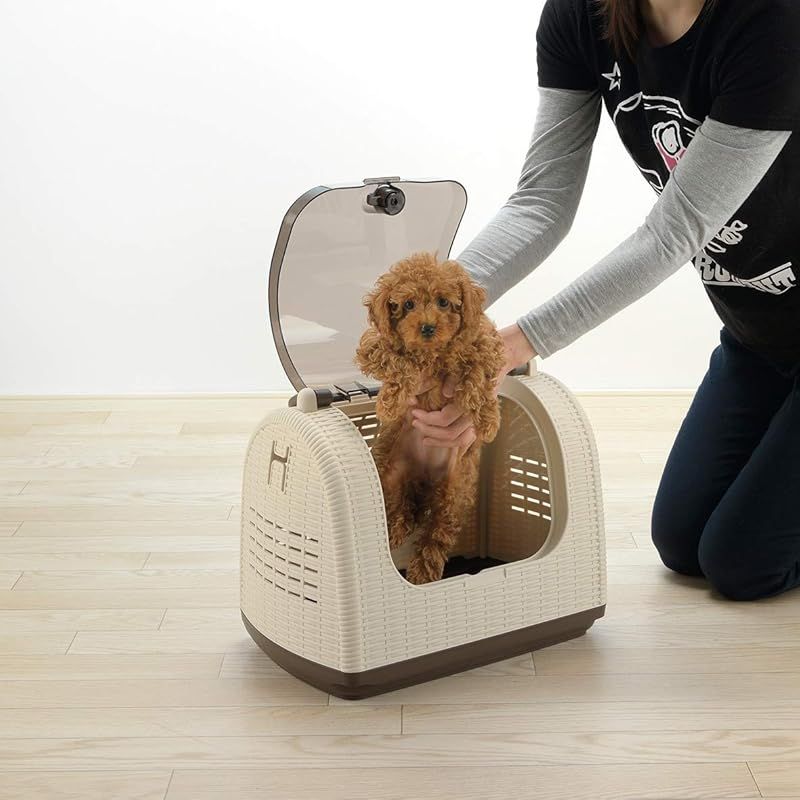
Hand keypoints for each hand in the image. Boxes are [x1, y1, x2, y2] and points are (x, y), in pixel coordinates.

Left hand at [408, 324, 536, 447]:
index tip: (414, 411)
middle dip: (429, 429)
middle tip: (414, 421)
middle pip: (450, 433)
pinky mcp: (478, 422)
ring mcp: (479, 419)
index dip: (427, 418)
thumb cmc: (477, 360)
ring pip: (458, 441)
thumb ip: (453, 378)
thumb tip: (446, 392)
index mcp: (471, 400)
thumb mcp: (462, 365)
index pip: (445, 417)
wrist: (499, 359)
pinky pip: (465, 440)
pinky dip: (450, 443)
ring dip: (439, 441)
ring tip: (423, 437)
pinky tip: (437, 440)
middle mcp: (476, 413)